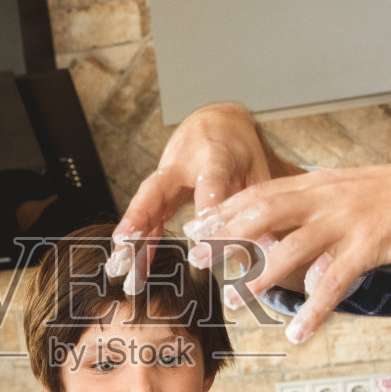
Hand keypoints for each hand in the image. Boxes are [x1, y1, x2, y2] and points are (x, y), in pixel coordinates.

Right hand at [109, 104, 301, 290]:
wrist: (217, 123)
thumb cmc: (240, 150)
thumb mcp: (257, 171)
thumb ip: (258, 207)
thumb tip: (272, 247)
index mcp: (214, 156)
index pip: (207, 186)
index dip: (203, 212)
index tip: (201, 243)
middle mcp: (182, 164)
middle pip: (157, 190)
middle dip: (140, 216)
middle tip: (126, 241)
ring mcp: (166, 177)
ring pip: (144, 206)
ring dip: (130, 237)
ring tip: (119, 266)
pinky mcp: (161, 192)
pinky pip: (148, 218)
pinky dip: (141, 242)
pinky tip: (134, 268)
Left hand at [183, 158, 390, 343]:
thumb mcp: (351, 191)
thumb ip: (319, 206)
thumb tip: (291, 225)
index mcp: (319, 184)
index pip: (260, 193)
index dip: (225, 210)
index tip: (196, 226)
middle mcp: (325, 199)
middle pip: (263, 215)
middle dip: (225, 237)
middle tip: (195, 258)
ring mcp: (346, 222)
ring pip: (291, 249)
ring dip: (259, 276)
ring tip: (234, 300)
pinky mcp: (369, 246)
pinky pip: (334, 282)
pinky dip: (313, 310)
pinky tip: (297, 333)